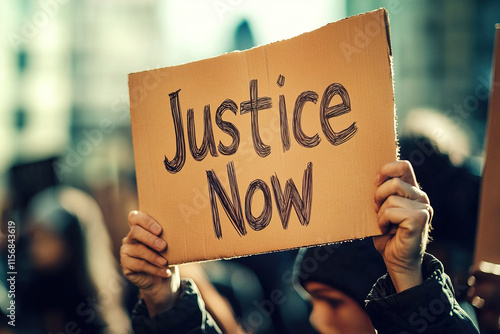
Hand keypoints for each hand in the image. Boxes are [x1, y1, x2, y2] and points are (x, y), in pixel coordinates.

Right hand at [120, 210, 180, 316]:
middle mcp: (130, 237)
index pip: (135, 217)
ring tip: (166, 262)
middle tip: (163, 246)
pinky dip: (154, 269)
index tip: (159, 230)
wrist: (162, 280)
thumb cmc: (167, 257)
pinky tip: (165, 272)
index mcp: (140, 227)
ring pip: (138, 250)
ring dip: (154, 256)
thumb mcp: (170, 245)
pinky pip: (139, 265)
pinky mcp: (126, 265)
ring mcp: (126, 251)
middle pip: (135, 232)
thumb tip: (182, 228)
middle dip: (150, 239)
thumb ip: (169, 235)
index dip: (145, 221)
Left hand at [373, 160, 432, 292]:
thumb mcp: (382, 209)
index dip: (386, 170)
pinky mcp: (419, 219)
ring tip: (385, 224)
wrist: (397, 261)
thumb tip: (371, 179)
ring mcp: (423, 208)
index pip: (403, 166)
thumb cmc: (387, 236)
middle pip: (394, 182)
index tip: (375, 183)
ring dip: (380, 213)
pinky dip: (383, 221)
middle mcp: (421, 197)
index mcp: (412, 191)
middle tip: (378, 212)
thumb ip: (381, 193)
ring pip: (391, 198)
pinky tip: (388, 230)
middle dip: (378, 196)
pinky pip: (392, 211)